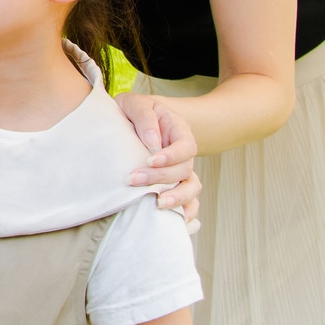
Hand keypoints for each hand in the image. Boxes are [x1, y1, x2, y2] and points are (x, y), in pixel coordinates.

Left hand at [115, 92, 200, 229]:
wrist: (133, 119)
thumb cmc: (134, 111)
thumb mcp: (136, 104)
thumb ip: (144, 118)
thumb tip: (152, 143)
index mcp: (178, 130)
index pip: (186, 146)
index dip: (172, 155)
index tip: (150, 159)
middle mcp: (183, 153)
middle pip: (184, 169)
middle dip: (161, 177)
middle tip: (134, 179)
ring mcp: (180, 170)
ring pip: (191, 188)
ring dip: (177, 198)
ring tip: (158, 204)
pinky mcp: (174, 184)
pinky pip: (189, 201)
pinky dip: (185, 212)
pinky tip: (173, 221)